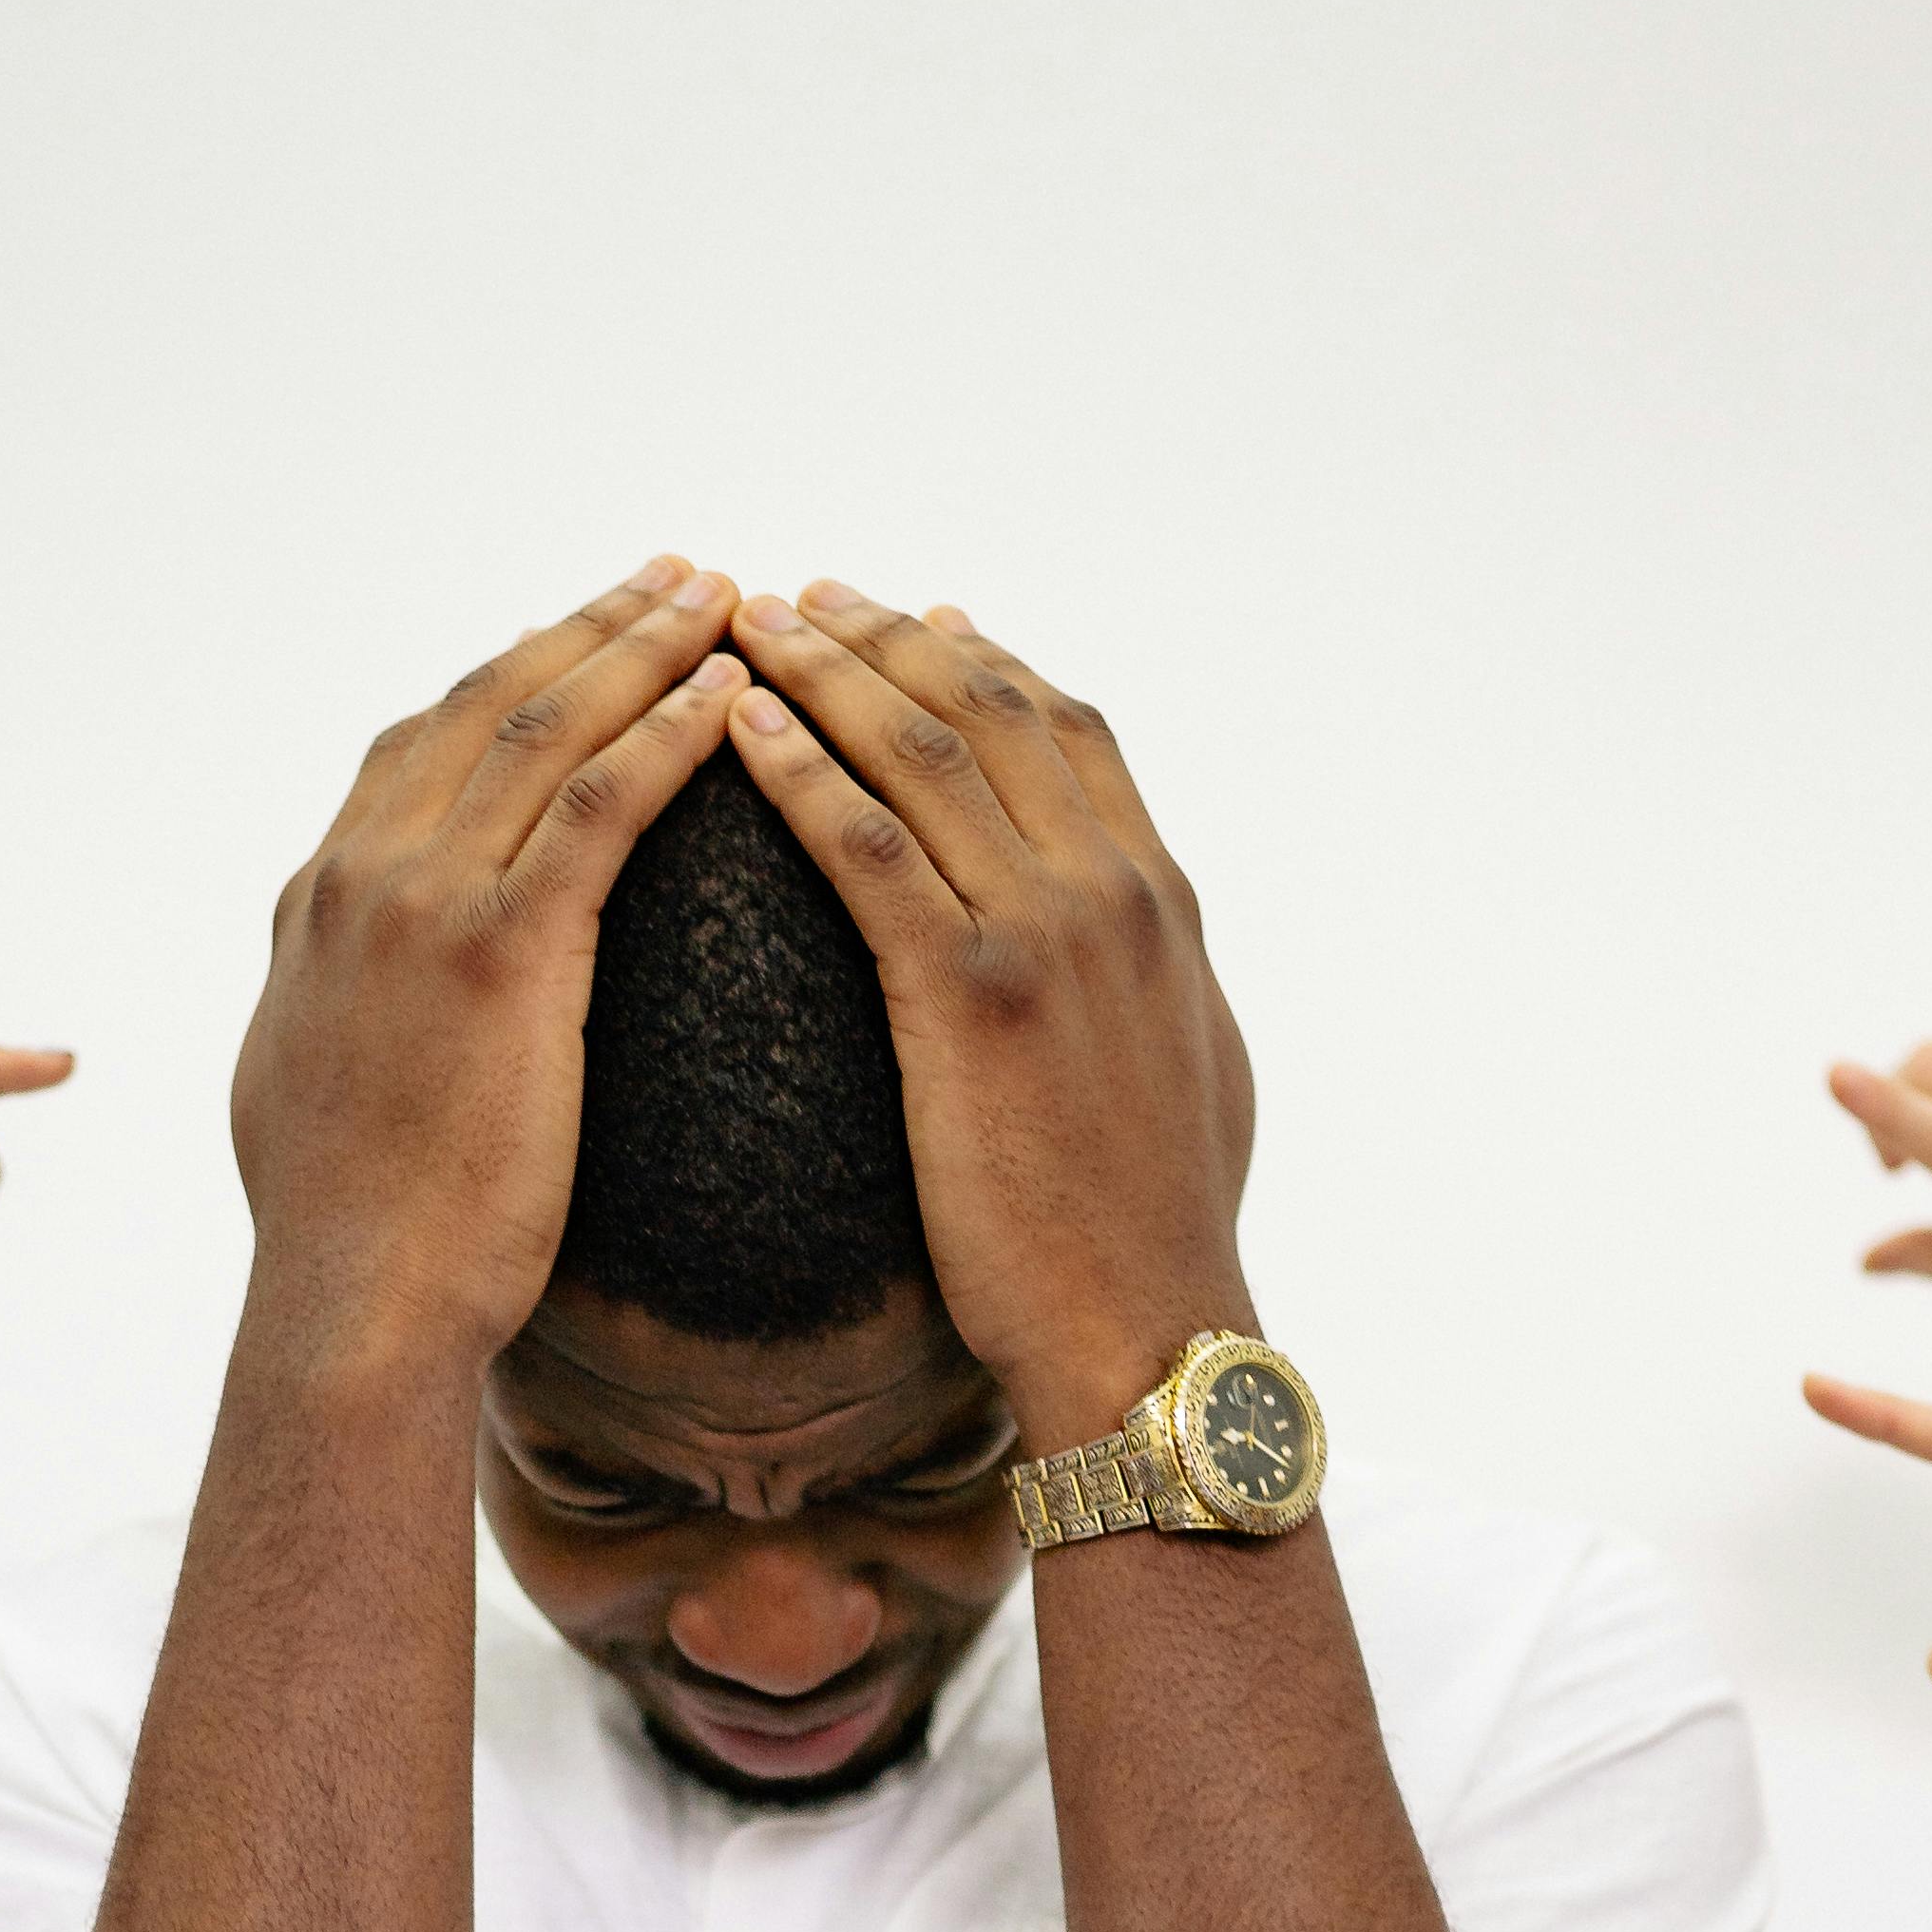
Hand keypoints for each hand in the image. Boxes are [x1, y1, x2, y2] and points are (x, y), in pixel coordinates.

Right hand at [227, 562, 746, 1364]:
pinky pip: (596, 808)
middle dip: (592, 626)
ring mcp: (422, 901)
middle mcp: (362, 871)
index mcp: (322, 897)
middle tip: (680, 575)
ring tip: (722, 599)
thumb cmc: (347, 1242)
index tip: (588, 633)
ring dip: (642, 648)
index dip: (515, 674)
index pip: (425, 743)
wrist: (349, 1310)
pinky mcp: (497, 952)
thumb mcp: (313, 1090)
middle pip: (490, 701)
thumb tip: (343, 1000)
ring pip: (546, 726)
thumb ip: (339, 1011)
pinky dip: (665, 737)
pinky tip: (730, 699)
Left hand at [721, 587, 1257, 1439]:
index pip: (1066, 728)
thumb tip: (1147, 957)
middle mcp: (1111, 889)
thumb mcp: (1194, 1080)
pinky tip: (737, 727)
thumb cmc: (1156, 1238)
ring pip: (920, 750)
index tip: (910, 615)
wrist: (1151, 1334)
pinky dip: (799, 769)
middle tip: (797, 596)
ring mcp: (1047, 933)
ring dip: (825, 671)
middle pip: (987, 708)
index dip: (982, 659)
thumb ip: (1158, 989)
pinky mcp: (975, 995)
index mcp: (1158, 900)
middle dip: (885, 634)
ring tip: (745, 627)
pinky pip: (868, 847)